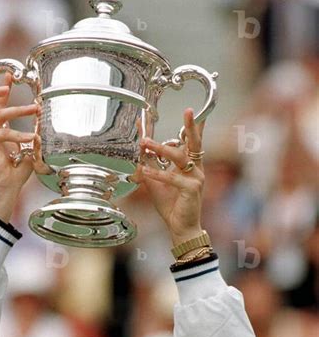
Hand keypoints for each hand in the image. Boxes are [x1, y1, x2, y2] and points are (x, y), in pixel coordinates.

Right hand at [0, 74, 39, 220]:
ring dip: (18, 109)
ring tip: (34, 109)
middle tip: (9, 82)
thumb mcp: (27, 150)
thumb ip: (31, 138)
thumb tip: (42, 129)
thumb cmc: (14, 174)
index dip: (2, 88)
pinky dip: (18, 135)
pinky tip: (30, 139)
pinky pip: (3, 132)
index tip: (11, 75)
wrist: (4, 189)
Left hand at [132, 108, 204, 245]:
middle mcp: (197, 168)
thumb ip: (149, 164)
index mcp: (191, 164)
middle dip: (191, 126)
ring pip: (180, 158)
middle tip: (188, 110)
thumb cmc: (171, 204)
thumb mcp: (156, 180)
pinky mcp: (192, 189)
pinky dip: (158, 174)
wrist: (180, 226)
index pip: (191, 141)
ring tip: (145, 142)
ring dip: (161, 149)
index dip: (190, 126)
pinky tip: (146, 171)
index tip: (189, 110)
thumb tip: (140, 147)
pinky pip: (172, 178)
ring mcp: (196, 178)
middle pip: (195, 143)